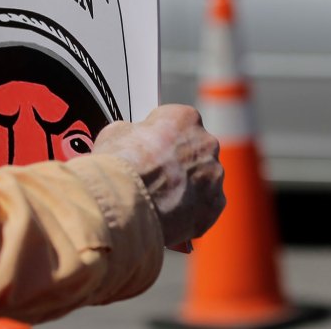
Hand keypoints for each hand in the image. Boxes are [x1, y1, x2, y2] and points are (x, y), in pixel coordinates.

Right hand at [93, 105, 224, 246]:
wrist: (125, 203)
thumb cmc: (121, 164)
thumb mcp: (116, 132)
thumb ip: (135, 133)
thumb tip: (134, 140)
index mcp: (185, 118)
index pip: (179, 122)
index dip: (162, 135)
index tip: (151, 146)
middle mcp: (206, 144)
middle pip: (195, 150)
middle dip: (178, 161)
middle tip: (155, 173)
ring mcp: (213, 176)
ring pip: (202, 178)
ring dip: (186, 185)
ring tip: (159, 197)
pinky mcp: (214, 205)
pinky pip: (205, 204)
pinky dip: (191, 208)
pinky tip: (169, 212)